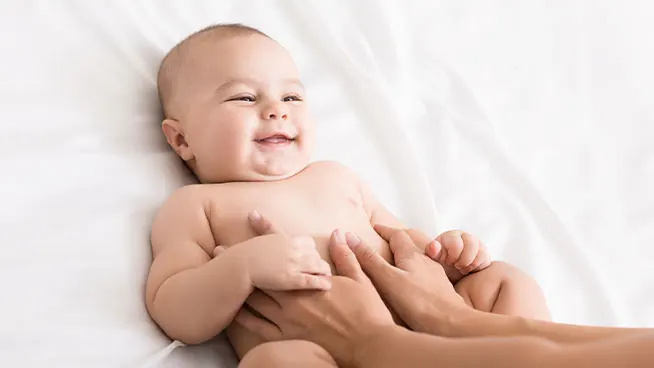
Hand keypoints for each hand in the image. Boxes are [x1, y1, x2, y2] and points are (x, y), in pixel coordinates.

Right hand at [213, 211, 331, 290]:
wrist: (237, 266)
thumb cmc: (243, 255)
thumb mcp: (256, 241)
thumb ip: (263, 231)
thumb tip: (253, 214)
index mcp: (285, 239)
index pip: (307, 241)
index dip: (311, 249)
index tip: (312, 255)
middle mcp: (292, 249)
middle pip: (314, 253)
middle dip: (318, 260)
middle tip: (324, 268)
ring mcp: (293, 264)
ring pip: (316, 265)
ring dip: (323, 270)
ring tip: (328, 277)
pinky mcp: (292, 279)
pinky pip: (311, 280)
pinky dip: (321, 281)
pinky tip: (327, 285)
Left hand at [236, 229, 394, 366]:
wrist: (368, 345)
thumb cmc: (367, 312)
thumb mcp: (360, 279)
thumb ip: (346, 256)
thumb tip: (339, 233)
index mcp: (309, 280)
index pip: (285, 248)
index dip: (268, 231)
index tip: (253, 216)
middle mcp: (294, 298)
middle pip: (261, 273)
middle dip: (242, 259)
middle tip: (221, 248)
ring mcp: (288, 319)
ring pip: (256, 299)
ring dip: (238, 286)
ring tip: (221, 276)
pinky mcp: (288, 337)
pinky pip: (259, 327)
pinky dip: (245, 317)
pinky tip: (233, 310)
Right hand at [363, 224, 471, 334]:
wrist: (451, 324)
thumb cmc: (418, 303)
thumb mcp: (387, 279)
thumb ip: (369, 259)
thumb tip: (349, 236)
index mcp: (411, 255)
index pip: (397, 234)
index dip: (384, 229)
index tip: (374, 227)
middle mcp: (425, 261)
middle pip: (410, 243)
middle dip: (397, 239)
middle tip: (383, 240)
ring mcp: (435, 275)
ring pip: (419, 258)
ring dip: (406, 255)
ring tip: (394, 261)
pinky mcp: (440, 290)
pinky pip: (425, 272)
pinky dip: (414, 270)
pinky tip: (410, 283)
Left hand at [426, 230, 491, 276]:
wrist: (449, 272)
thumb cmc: (440, 262)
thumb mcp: (432, 258)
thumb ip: (431, 251)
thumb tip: (434, 246)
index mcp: (451, 235)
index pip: (457, 244)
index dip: (453, 256)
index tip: (447, 262)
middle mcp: (464, 236)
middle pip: (471, 244)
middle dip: (463, 260)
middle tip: (456, 266)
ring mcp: (476, 243)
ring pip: (480, 251)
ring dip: (470, 264)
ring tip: (461, 268)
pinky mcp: (484, 252)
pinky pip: (486, 259)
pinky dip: (477, 267)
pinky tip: (468, 269)